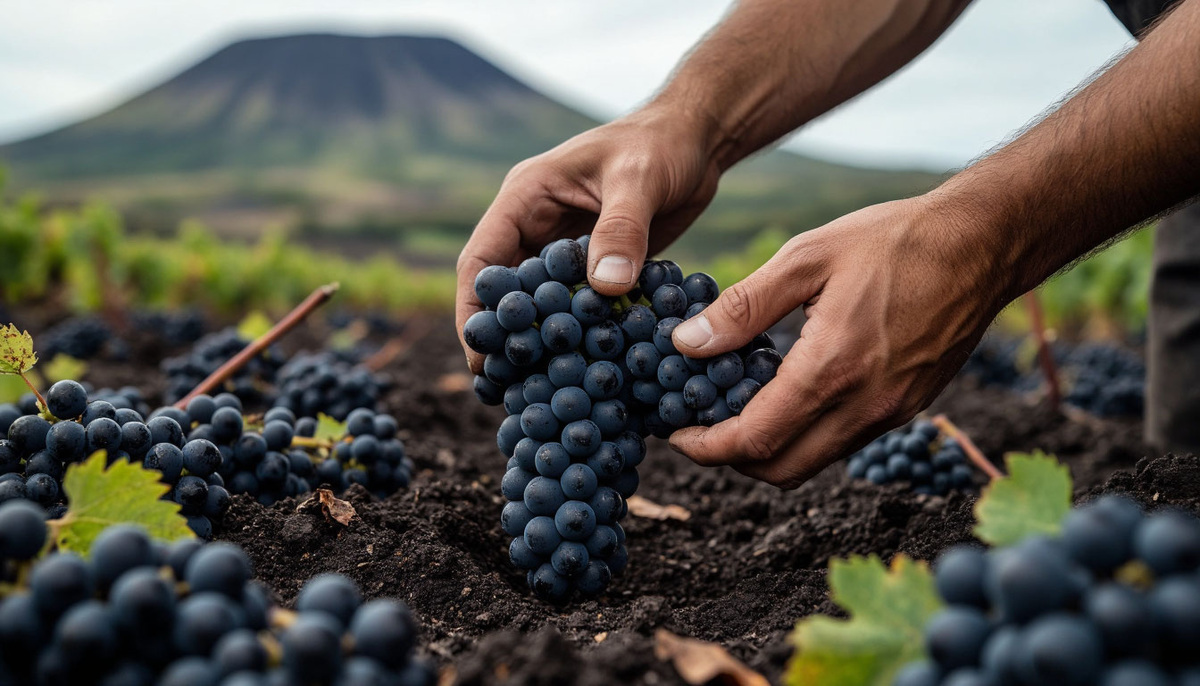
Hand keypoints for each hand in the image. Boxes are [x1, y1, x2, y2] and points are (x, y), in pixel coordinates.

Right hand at [455, 106, 723, 372]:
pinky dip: (579, 336)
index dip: (476, 312)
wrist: (698, 140)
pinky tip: (589, 370)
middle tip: (505, 389)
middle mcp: (536, 227)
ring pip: (539, 306)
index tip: (481, 357)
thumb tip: (606, 288)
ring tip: (539, 391)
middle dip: (502, 340)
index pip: (482, 262)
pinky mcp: (596, 266)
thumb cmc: (663, 144)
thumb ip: (622, 230)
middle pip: (504, 293)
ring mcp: (565, 249)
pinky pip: (577, 307)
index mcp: (526, 198)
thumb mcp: (640, 179)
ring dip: (540, 344)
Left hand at [668, 195, 1009, 488]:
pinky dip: (805, 433)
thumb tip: (687, 344)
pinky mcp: (908, 407)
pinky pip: (844, 441)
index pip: (755, 441)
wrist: (983, 244)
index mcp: (832, 370)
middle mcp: (865, 406)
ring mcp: (891, 412)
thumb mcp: (806, 257)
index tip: (676, 434)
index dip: (707, 447)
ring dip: (769, 449)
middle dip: (731, 460)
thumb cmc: (894, 241)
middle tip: (700, 427)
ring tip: (736, 408)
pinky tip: (786, 393)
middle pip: (782, 470)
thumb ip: (743, 307)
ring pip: (814, 461)